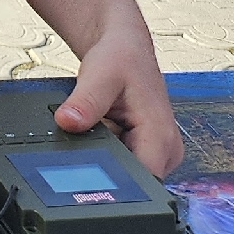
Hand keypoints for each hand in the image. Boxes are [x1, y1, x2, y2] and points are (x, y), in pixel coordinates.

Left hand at [54, 21, 182, 179]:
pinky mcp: (143, 150)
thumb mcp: (100, 74)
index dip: (114, 186)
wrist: (124, 48)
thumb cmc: (120, 57)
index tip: (86, 176)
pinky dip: (104, 151)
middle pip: (132, 182)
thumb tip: (67, 123)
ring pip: (124, 173)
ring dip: (103, 158)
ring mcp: (155, 153)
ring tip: (92, 130)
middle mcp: (165, 151)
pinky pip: (121, 163)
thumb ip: (85, 102)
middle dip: (104, 169)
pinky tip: (95, 131)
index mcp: (162, 138)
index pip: (143, 184)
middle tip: (83, 141)